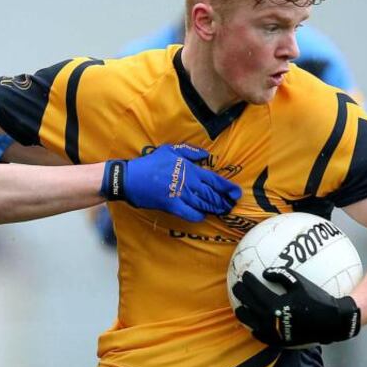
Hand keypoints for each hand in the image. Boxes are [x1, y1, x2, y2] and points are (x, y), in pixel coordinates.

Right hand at [101, 144, 241, 221]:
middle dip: (223, 200)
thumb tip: (206, 155)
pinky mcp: (171, 206)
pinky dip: (197, 215)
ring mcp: (180, 195)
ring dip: (213, 208)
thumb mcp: (170, 150)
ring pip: (203, 204)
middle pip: (211, 194)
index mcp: (190, 169)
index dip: (227, 187)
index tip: (236, 192)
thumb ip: (190, 152)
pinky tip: (202, 216)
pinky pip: (189, 213)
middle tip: (231, 205)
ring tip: (222, 211)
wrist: (131, 178)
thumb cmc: (150, 163)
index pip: (214, 179)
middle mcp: (188, 182)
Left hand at [232, 266, 360, 347]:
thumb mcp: (299, 283)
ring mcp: (272, 332)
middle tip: (237, 286)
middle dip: (240, 293)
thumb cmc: (316, 299)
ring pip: (248, 321)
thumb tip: (264, 272)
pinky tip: (252, 322)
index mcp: (274, 304)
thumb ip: (281, 274)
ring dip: (242, 311)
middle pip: (247, 304)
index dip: (248, 281)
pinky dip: (253, 327)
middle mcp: (269, 320)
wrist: (330, 323)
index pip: (254, 290)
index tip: (245, 275)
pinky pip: (258, 334)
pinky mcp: (277, 341)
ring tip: (241, 305)